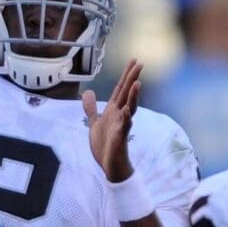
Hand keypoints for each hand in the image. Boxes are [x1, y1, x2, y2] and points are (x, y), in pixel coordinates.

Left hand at [84, 59, 141, 182]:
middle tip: (139, 64)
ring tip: (137, 83)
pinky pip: (125, 127)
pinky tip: (127, 111)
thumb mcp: (94, 123)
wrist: (109, 165)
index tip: (133, 61)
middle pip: (126, 94)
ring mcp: (121, 126)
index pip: (120, 89)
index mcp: (113, 110)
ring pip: (130, 108)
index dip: (126, 75)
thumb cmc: (105, 145)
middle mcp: (120, 115)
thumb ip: (91, 108)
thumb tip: (87, 92)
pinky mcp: (120, 138)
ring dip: (133, 96)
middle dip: (132, 79)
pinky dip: (126, 118)